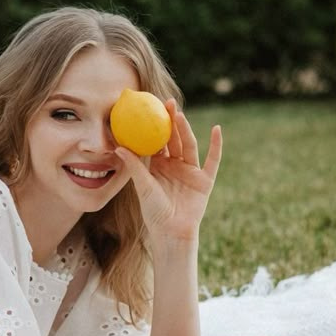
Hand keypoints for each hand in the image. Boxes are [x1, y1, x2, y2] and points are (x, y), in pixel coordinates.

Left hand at [114, 101, 221, 243]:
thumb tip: (118, 146)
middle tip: (166, 103)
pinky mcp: (205, 180)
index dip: (154, 124)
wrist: (172, 232)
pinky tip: (217, 130)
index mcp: (158, 166)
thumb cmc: (154, 212)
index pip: (156, 141)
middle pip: (174, 139)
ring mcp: (191, 172)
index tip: (149, 107)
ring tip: (179, 115)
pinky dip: (216, 145)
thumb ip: (134, 166)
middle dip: (171, 121)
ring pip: (189, 146)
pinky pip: (212, 160)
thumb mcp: (143, 186)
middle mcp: (175, 165)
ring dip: (185, 130)